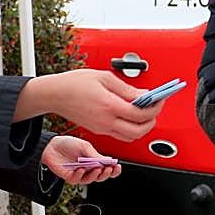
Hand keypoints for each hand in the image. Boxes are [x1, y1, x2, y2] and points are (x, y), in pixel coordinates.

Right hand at [20, 69, 162, 140]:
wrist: (55, 94)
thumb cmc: (75, 83)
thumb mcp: (105, 78)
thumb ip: (127, 89)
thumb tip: (144, 96)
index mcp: (109, 106)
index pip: (140, 114)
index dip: (154, 108)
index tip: (159, 100)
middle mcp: (106, 121)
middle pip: (138, 131)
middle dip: (151, 121)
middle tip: (154, 109)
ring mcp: (102, 128)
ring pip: (130, 137)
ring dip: (142, 127)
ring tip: (144, 112)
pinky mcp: (98, 130)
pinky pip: (120, 135)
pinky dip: (130, 128)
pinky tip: (130, 115)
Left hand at [41, 135, 122, 185]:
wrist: (51, 146)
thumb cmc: (68, 144)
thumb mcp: (84, 147)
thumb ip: (94, 155)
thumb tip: (107, 161)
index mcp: (94, 161)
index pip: (107, 168)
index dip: (113, 170)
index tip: (117, 166)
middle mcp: (87, 169)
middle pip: (100, 177)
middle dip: (106, 174)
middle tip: (108, 169)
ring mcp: (79, 174)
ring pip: (90, 180)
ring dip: (94, 175)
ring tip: (96, 169)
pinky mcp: (69, 177)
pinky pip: (76, 180)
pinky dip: (80, 175)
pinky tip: (81, 169)